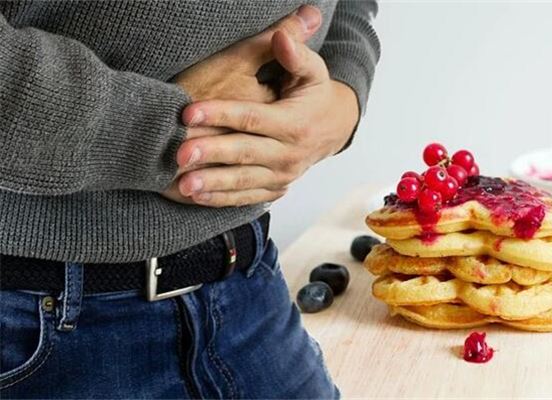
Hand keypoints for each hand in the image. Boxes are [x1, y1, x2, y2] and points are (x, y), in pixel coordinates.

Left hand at [162, 5, 322, 203]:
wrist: (334, 129)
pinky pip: (247, 197)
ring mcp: (282, 175)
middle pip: (244, 153)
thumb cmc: (315, 96)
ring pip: (243, 181)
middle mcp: (289, 153)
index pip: (252, 118)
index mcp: (294, 123)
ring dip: (212, 184)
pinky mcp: (275, 188)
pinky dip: (222, 199)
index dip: (220, 114)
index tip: (189, 112)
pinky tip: (197, 196)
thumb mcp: (314, 72)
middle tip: (179, 154)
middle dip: (211, 154)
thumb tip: (281, 35)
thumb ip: (296, 54)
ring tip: (184, 184)